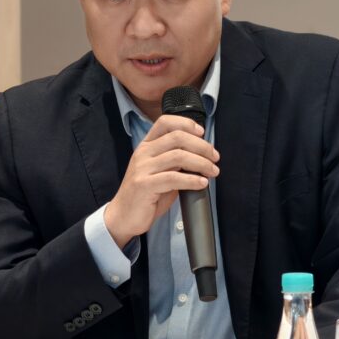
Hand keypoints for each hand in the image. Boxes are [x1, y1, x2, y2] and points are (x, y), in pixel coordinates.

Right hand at [103, 115, 219, 247]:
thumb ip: (176, 162)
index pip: (165, 122)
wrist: (123, 216)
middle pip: (177, 137)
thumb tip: (203, 156)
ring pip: (178, 156)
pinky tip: (202, 183)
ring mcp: (142, 169)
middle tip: (214, 157)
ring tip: (212, 171)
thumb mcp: (161, 172)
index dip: (186, 124)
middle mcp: (143, 153)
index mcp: (146, 146)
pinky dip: (192, 180)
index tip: (202, 133)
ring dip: (201, 163)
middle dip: (201, 146)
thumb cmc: (146, 195)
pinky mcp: (144, 185)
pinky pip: (173, 178)